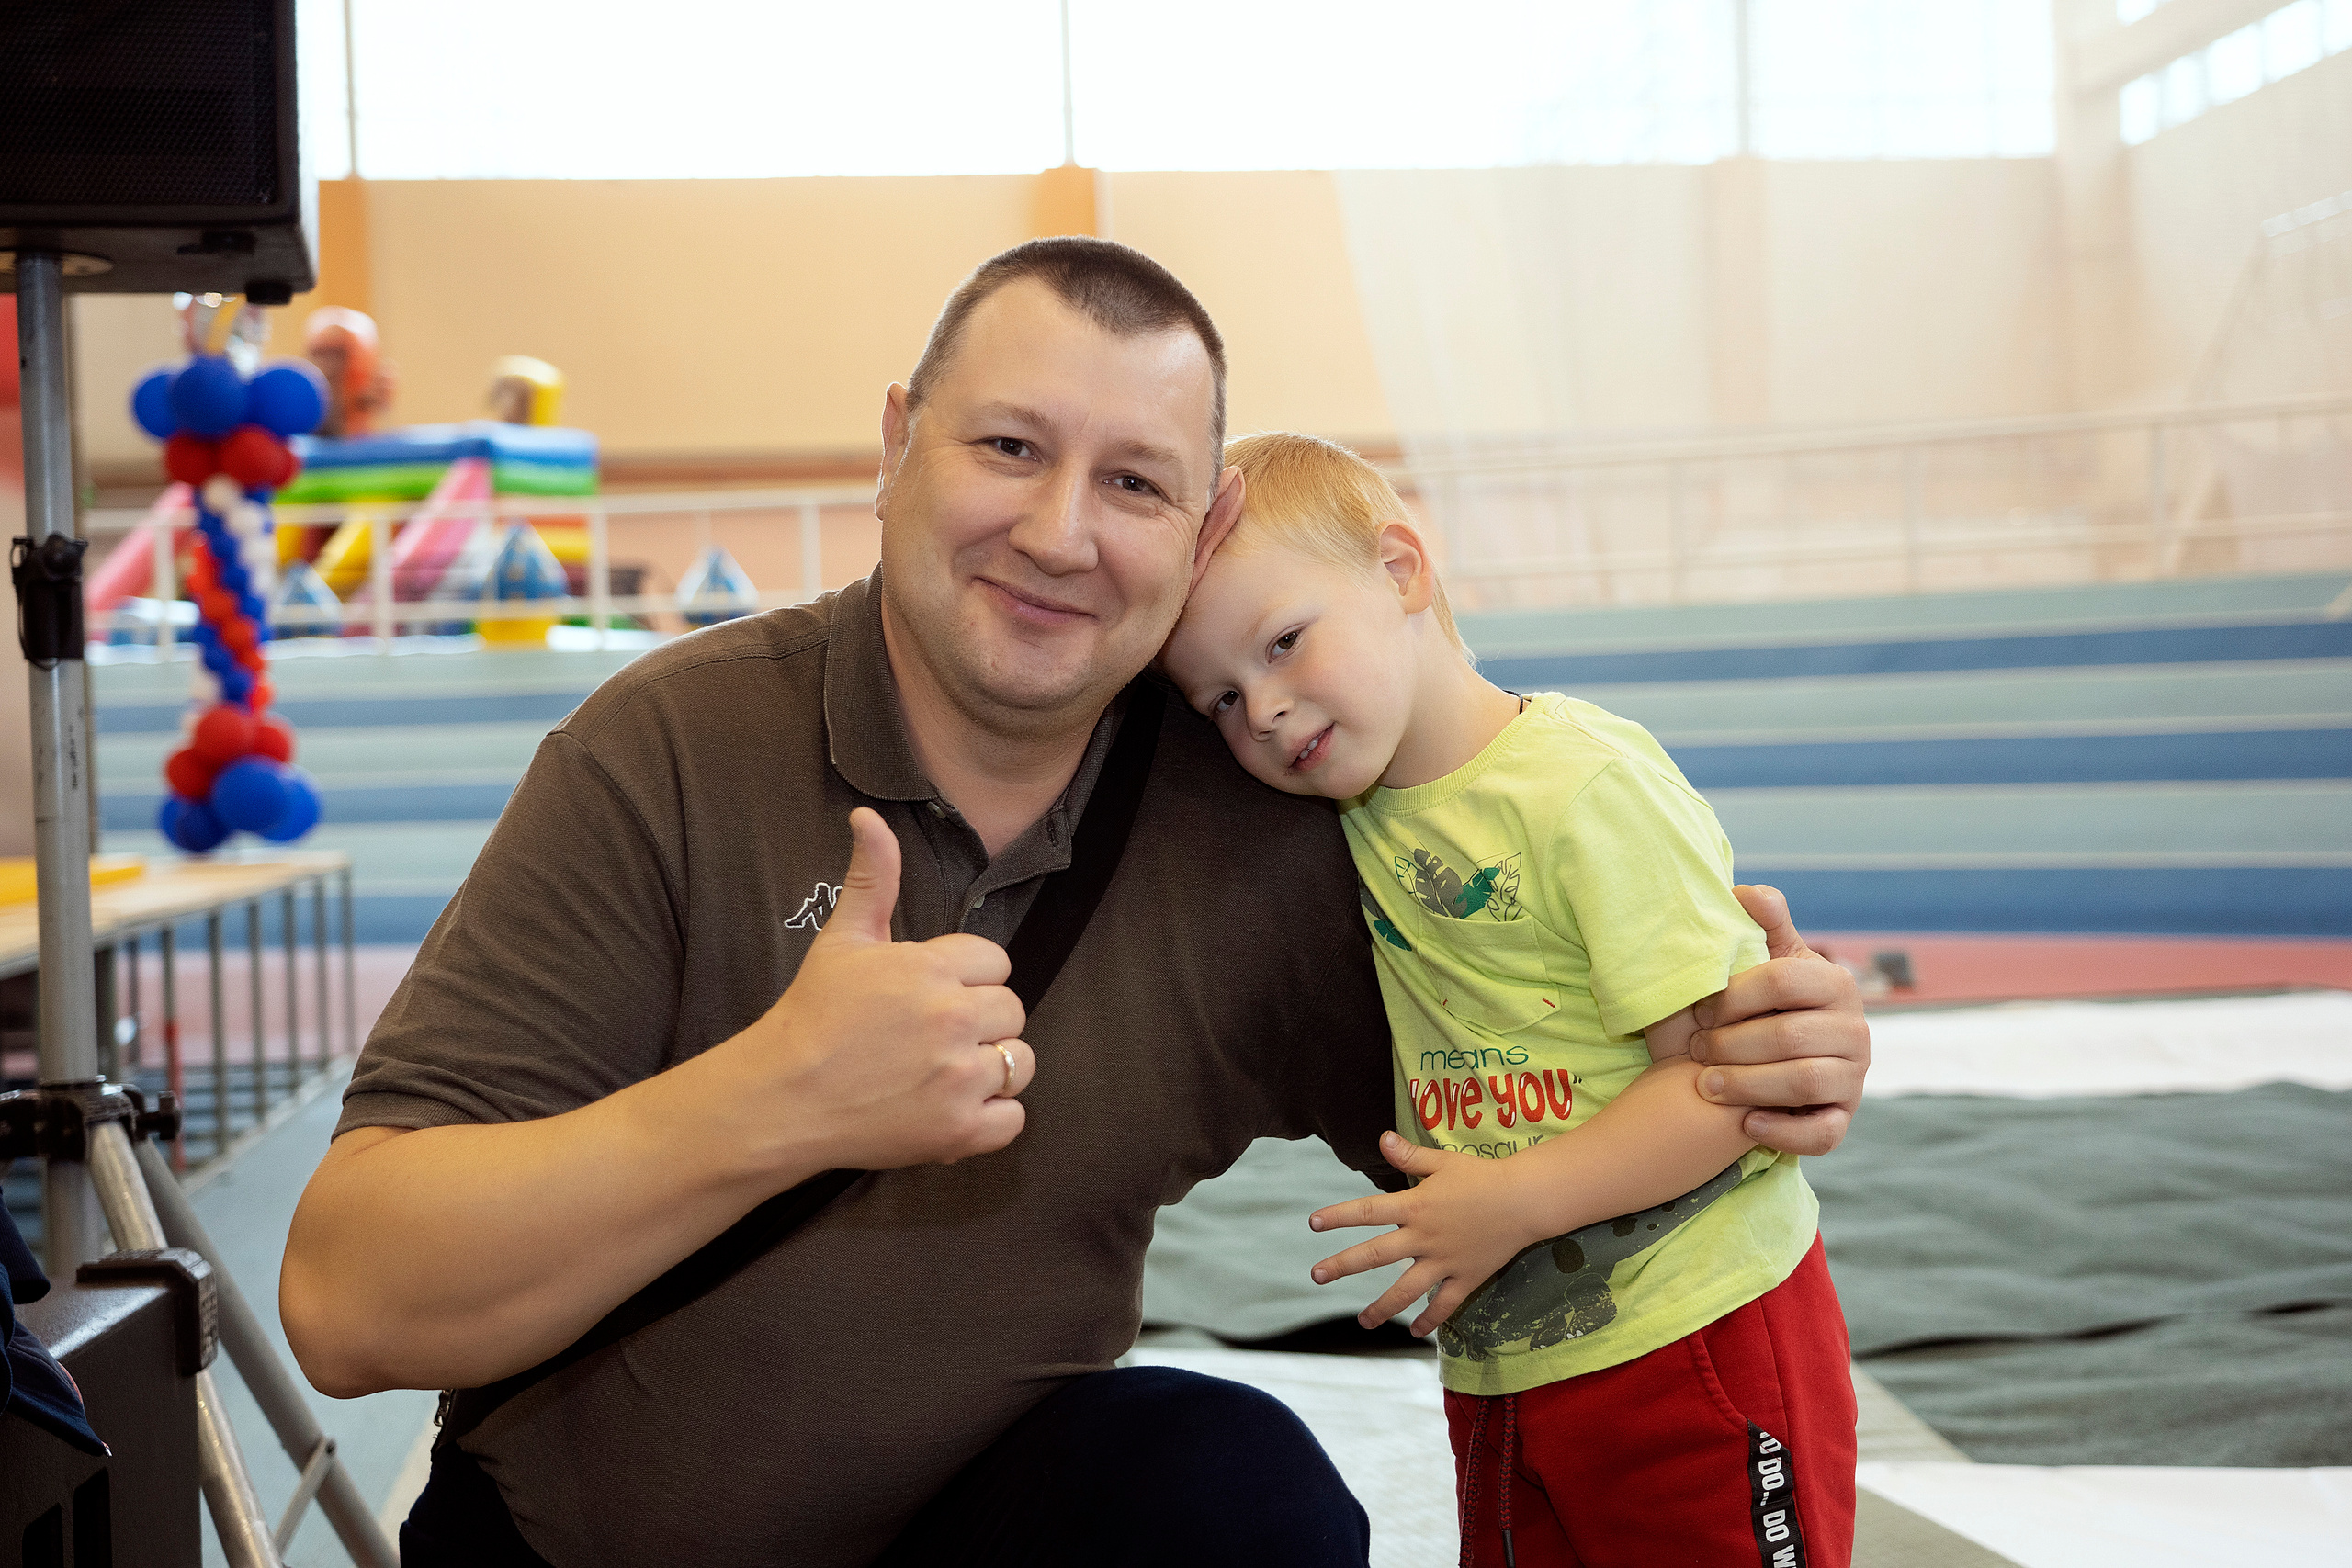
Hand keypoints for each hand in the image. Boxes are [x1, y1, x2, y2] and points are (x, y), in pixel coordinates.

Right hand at [716, 808, 1034, 1174]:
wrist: (780, 1099)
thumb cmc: (812, 1016)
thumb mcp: (842, 938)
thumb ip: (872, 876)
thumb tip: (868, 816)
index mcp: (931, 969)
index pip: (995, 963)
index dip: (964, 980)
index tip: (927, 997)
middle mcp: (953, 1020)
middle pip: (1011, 1011)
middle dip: (978, 1022)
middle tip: (928, 1038)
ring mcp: (959, 1079)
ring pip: (1019, 1063)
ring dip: (991, 1069)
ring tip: (944, 1072)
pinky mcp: (959, 1132)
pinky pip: (1014, 1119)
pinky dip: (990, 1120)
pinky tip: (950, 1107)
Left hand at [1306, 1132, 1540, 1336]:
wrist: (1524, 1200)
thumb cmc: (1483, 1177)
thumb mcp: (1443, 1162)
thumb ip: (1410, 1157)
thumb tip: (1382, 1138)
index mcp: (1415, 1206)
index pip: (1367, 1211)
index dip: (1338, 1216)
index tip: (1313, 1223)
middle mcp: (1423, 1237)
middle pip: (1375, 1255)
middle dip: (1342, 1265)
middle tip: (1316, 1276)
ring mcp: (1444, 1261)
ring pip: (1406, 1290)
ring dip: (1382, 1307)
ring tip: (1362, 1322)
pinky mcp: (1466, 1277)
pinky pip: (1445, 1305)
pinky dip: (1431, 1320)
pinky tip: (1416, 1332)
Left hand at [1687, 883, 1867, 1155]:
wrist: (1762, 1064)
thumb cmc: (1756, 1006)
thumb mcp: (1761, 961)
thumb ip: (1761, 925)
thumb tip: (1745, 893)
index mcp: (1834, 982)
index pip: (1783, 980)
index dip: (1734, 996)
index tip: (1700, 1009)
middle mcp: (1855, 1030)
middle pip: (1791, 1035)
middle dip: (1732, 1044)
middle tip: (1693, 1050)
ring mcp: (1854, 1077)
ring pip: (1805, 1082)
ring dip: (1747, 1085)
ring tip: (1706, 1085)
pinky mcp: (1842, 1119)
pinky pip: (1823, 1133)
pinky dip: (1782, 1130)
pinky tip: (1745, 1122)